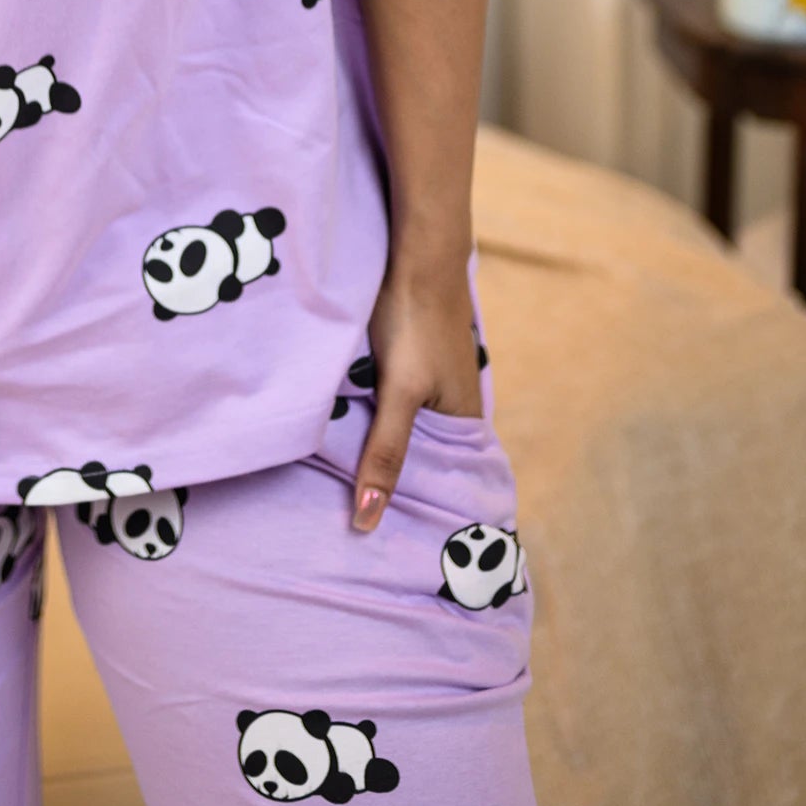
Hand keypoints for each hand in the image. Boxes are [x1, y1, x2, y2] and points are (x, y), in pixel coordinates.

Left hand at [349, 250, 483, 532]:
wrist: (416, 249)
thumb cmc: (415, 320)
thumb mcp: (400, 392)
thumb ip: (385, 453)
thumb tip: (367, 522)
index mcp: (465, 423)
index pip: (446, 487)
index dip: (422, 517)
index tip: (391, 556)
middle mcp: (453, 409)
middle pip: (421, 462)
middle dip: (393, 491)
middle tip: (353, 538)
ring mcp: (432, 384)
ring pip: (400, 432)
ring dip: (377, 454)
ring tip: (340, 498)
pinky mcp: (409, 362)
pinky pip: (389, 407)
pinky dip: (370, 423)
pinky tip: (342, 437)